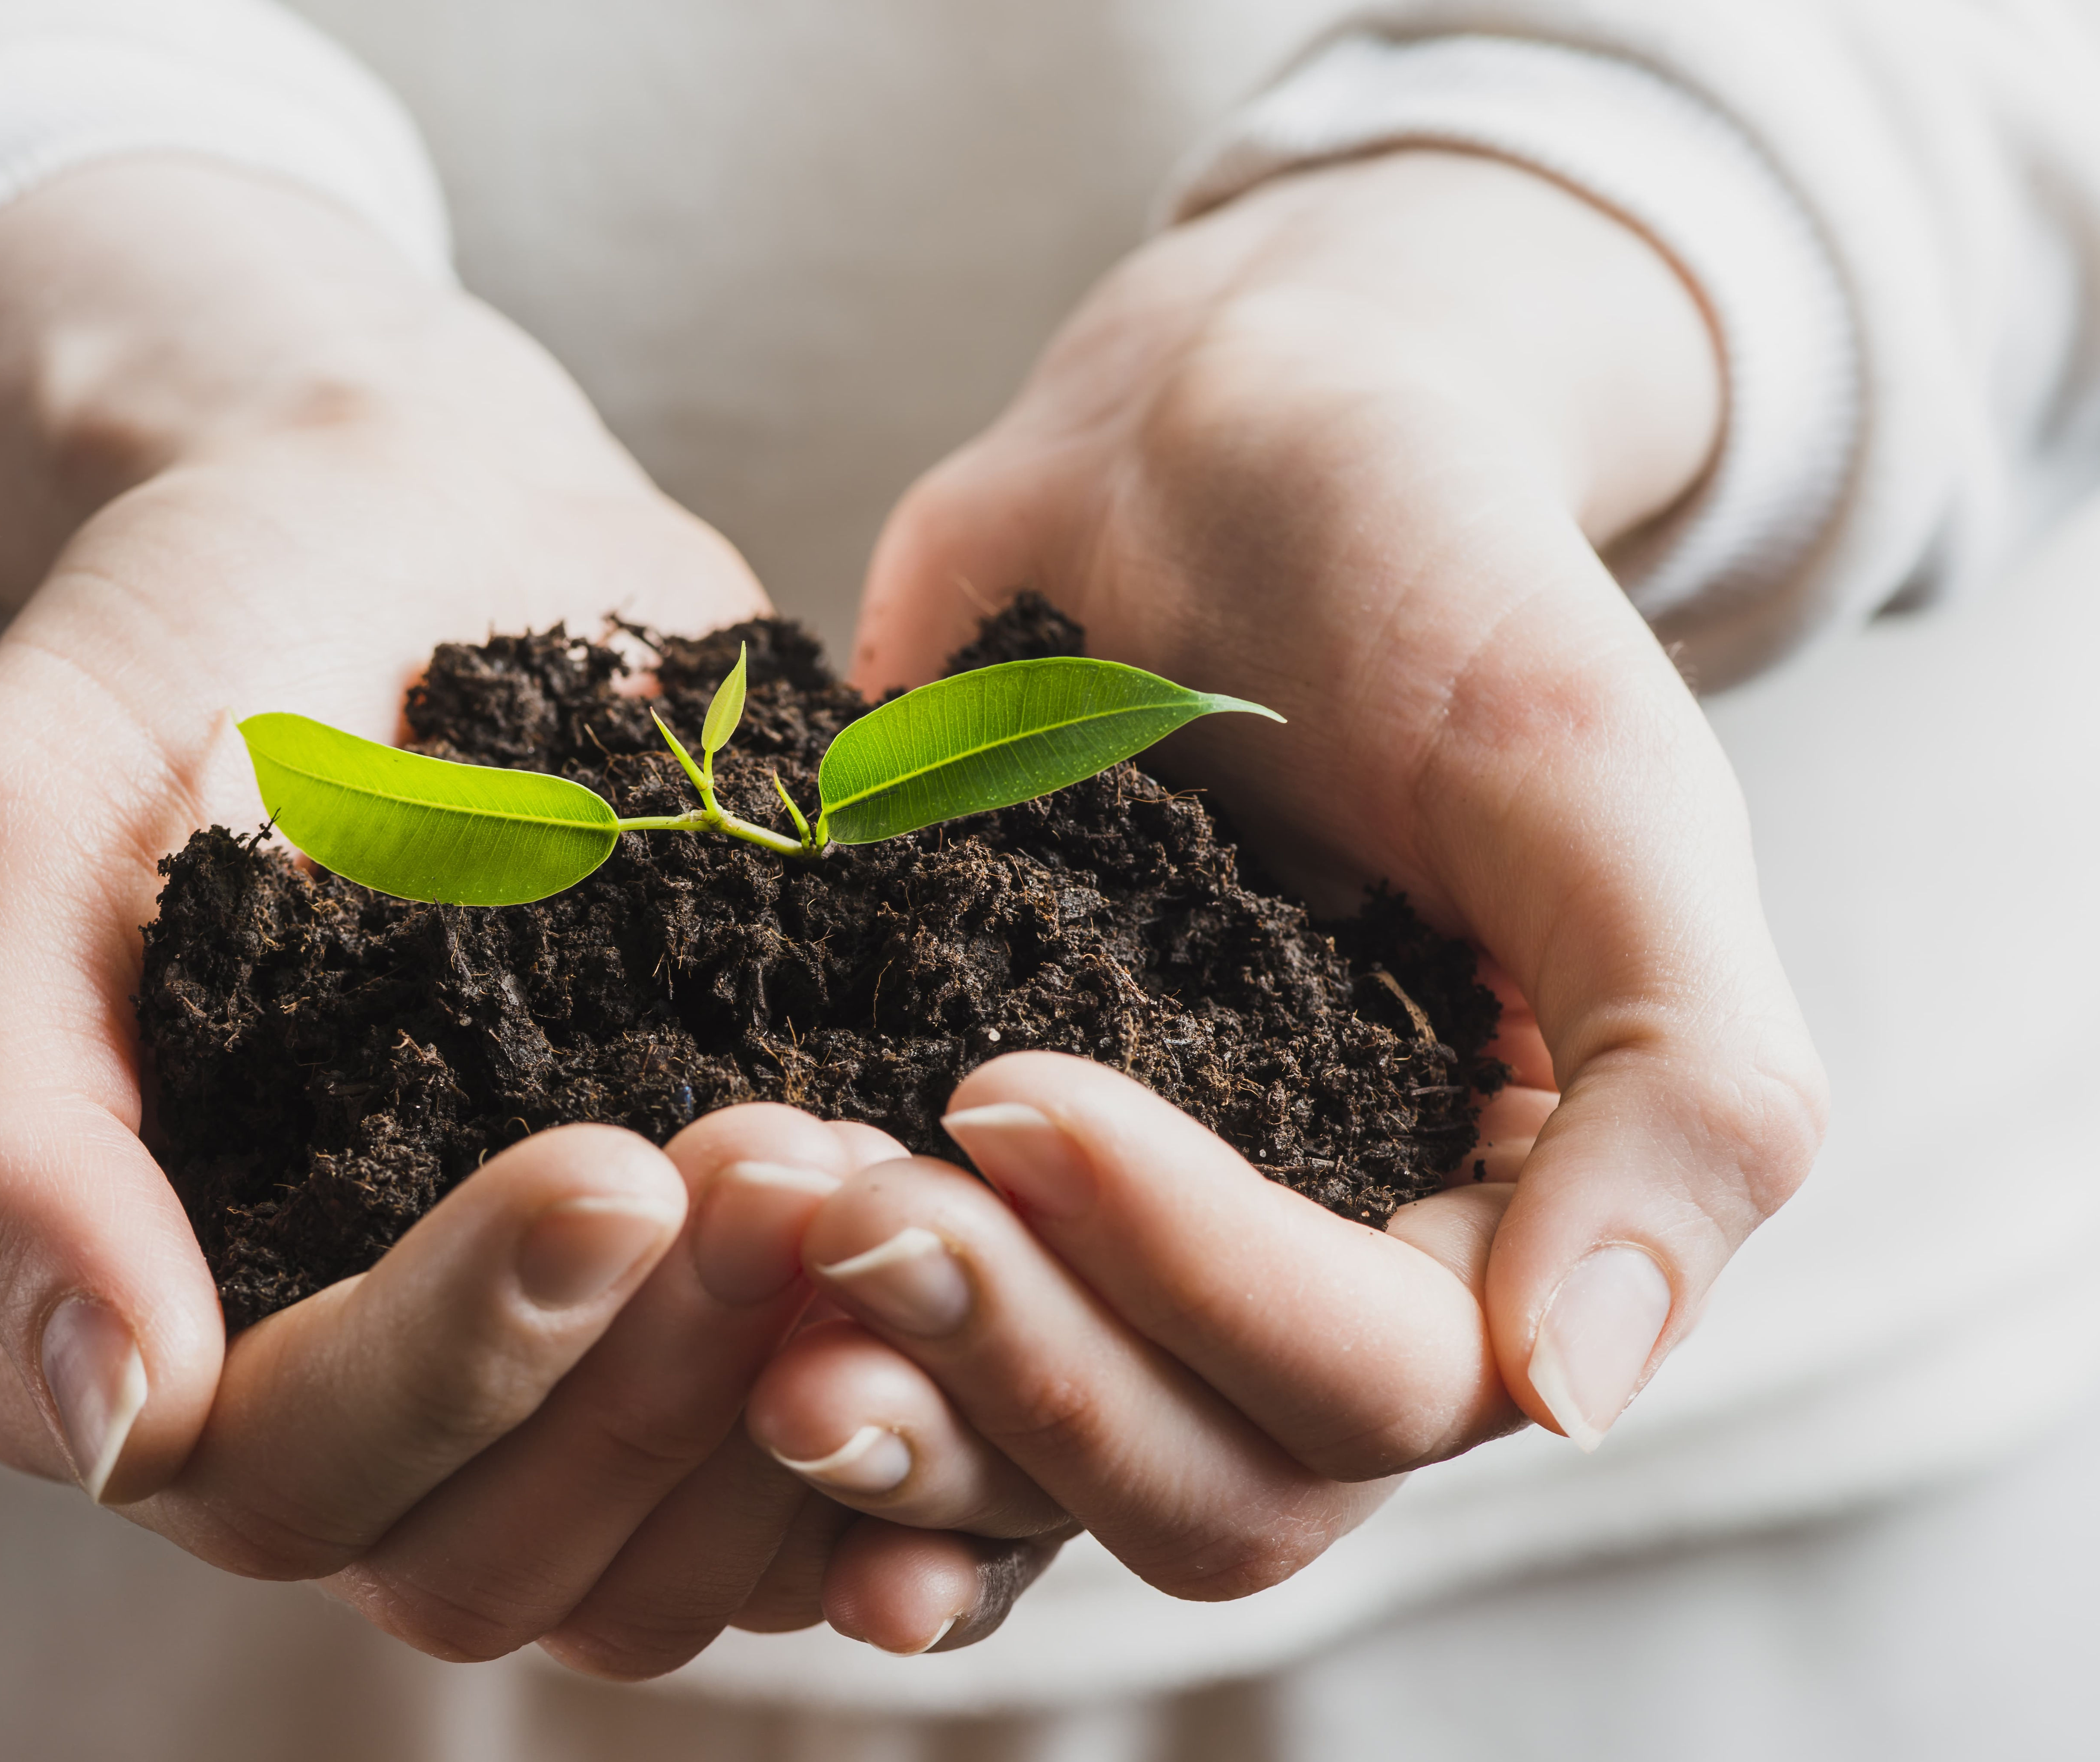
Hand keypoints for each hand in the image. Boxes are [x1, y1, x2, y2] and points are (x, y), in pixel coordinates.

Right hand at [0, 161, 995, 1674]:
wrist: (402, 520)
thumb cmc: (180, 654)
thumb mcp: (14, 835)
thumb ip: (5, 1133)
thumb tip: (100, 1428)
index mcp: (166, 1315)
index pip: (288, 1470)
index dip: (454, 1360)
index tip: (608, 1167)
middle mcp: (359, 1386)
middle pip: (496, 1557)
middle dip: (652, 1384)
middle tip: (780, 1154)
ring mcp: (550, 1365)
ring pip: (668, 1560)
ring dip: (789, 1409)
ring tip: (885, 1180)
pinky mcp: (709, 1300)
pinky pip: (815, 1471)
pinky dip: (915, 1429)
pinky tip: (1006, 1305)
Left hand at [751, 150, 1826, 1608]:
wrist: (1213, 446)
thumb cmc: (1432, 580)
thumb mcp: (1599, 789)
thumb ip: (1682, 1088)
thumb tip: (1577, 1395)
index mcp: (1493, 1218)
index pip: (1374, 1387)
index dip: (1193, 1285)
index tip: (1012, 1092)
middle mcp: (1318, 1280)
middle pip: (1201, 1488)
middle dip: (1023, 1378)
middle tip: (848, 1207)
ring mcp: (1132, 1253)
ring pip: (1041, 1479)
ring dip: (902, 1425)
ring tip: (751, 1284)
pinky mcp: (978, 1192)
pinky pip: (916, 1377)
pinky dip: (820, 1401)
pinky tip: (716, 1358)